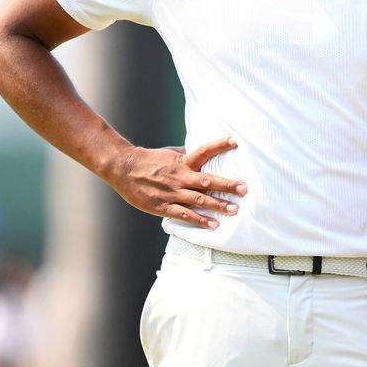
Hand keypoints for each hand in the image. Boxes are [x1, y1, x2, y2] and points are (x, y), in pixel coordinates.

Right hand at [102, 137, 245, 228]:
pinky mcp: (163, 206)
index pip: (203, 151)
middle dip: (227, 185)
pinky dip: (200, 220)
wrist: (123, 168)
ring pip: (199, 200)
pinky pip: (185, 215)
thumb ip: (187, 155)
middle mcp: (180, 177)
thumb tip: (204, 152)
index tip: (235, 141)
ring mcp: (172, 193)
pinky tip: (213, 225)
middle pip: (207, 181)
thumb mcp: (170, 153)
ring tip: (234, 209)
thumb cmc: (149, 160)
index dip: (219, 145)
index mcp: (182, 162)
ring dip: (218, 205)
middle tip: (244, 189)